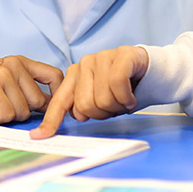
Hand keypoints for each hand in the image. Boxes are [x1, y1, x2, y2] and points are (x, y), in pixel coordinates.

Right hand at [0, 55, 63, 123]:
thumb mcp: (9, 84)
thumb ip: (30, 90)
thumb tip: (56, 108)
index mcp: (21, 62)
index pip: (54, 76)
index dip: (58, 95)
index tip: (52, 109)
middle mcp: (13, 64)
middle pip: (38, 102)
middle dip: (23, 112)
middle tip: (3, 105)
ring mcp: (2, 75)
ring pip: (22, 111)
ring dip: (7, 116)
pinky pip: (6, 115)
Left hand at [31, 46, 148, 138]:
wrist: (154, 72)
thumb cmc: (125, 89)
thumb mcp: (100, 101)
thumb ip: (84, 108)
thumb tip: (75, 116)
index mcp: (74, 76)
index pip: (59, 102)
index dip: (50, 121)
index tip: (38, 136)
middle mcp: (84, 64)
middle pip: (85, 106)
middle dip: (103, 114)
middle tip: (115, 106)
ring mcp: (102, 57)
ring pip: (103, 99)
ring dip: (118, 106)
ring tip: (124, 99)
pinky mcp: (122, 55)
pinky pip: (117, 84)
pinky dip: (127, 97)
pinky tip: (132, 96)